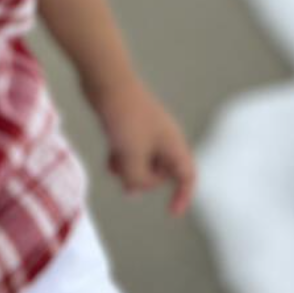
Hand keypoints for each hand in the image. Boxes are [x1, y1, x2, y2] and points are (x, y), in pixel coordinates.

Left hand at [84, 74, 196, 216]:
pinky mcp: (129, 124)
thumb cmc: (125, 115)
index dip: (183, 196)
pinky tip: (109, 159)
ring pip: (144, 161)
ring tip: (114, 168)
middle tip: (128, 183)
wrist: (106, 79)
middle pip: (162, 171)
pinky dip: (122, 158)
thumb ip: (137, 179)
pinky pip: (131, 150)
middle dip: (146, 181)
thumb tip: (133, 188)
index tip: (171, 212)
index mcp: (173, 144)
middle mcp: (164, 137)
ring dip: (131, 170)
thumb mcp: (132, 156)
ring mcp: (146, 130)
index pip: (187, 176)